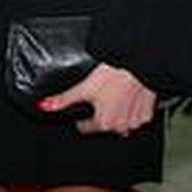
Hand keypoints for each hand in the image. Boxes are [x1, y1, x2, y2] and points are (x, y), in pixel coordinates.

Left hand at [39, 63, 156, 136]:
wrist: (138, 64)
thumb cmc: (114, 75)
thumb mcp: (84, 86)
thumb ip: (64, 99)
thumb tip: (44, 106)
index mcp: (103, 123)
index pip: (85, 128)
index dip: (82, 116)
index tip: (85, 105)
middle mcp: (120, 127)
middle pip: (104, 125)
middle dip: (102, 113)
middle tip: (102, 94)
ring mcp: (135, 122)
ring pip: (121, 121)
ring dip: (118, 112)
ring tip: (115, 93)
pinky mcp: (147, 114)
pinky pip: (136, 115)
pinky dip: (132, 108)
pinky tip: (128, 94)